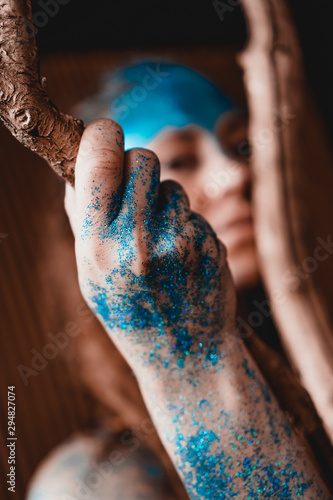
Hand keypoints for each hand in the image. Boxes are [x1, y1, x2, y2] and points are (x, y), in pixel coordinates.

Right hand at [65, 118, 235, 372]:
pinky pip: (192, 211)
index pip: (101, 157)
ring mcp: (177, 241)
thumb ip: (83, 218)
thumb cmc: (131, 312)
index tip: (106, 134)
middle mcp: (136, 240)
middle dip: (137, 169)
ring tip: (159, 243)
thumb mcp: (90, 274)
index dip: (102, 136)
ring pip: (171, 185)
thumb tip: (82, 164)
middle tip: (135, 196)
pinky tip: (182, 258)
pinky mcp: (207, 243)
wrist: (186, 356)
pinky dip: (185, 224)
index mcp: (96, 245)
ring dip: (163, 202)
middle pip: (142, 158)